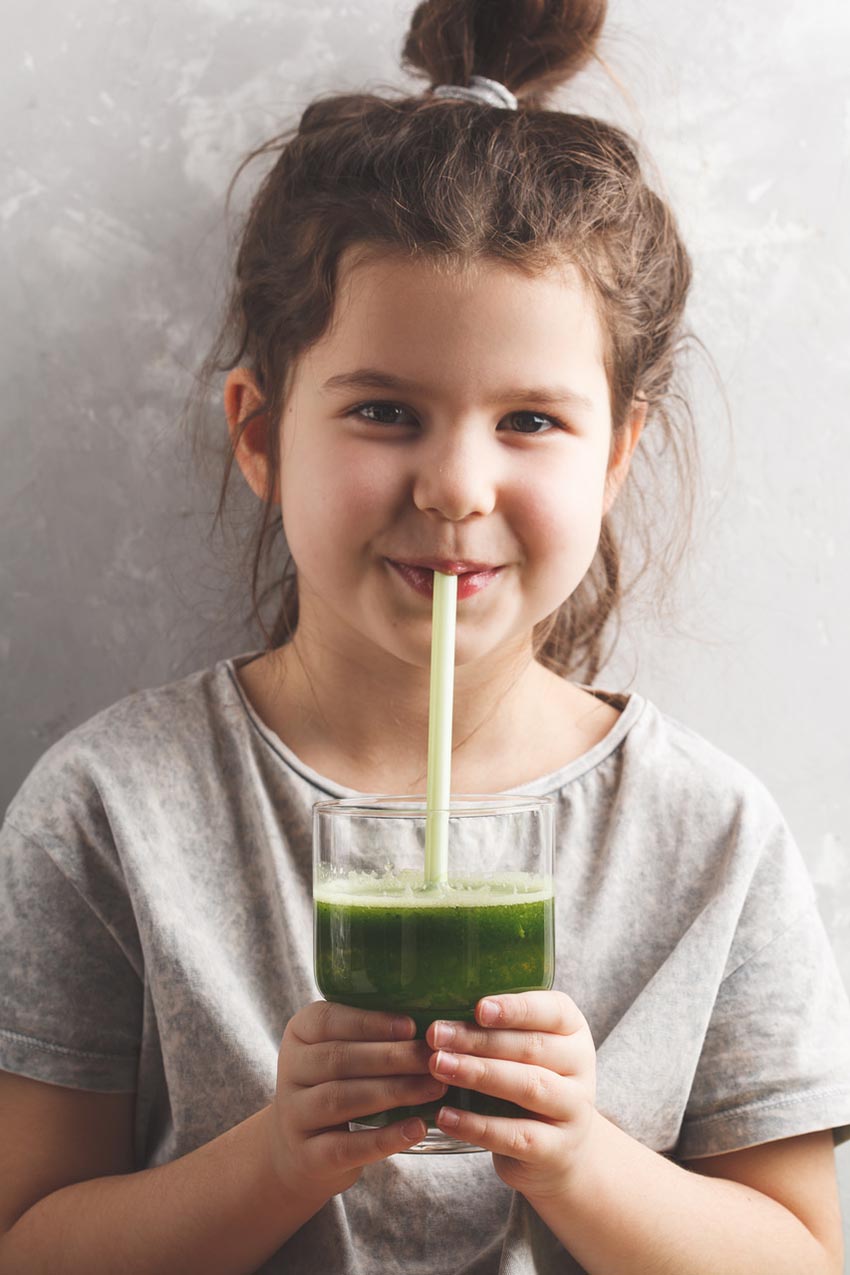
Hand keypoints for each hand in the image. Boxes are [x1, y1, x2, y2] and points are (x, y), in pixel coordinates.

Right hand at [268, 1001, 447, 1202]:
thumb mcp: (341, 1052)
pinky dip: (384, 1138)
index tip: (411, 1026)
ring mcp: (294, 1116)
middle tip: (432, 1059)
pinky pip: (346, 1146)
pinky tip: (417, 1128)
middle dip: (391, 1058)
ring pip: (341, 1099)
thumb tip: (432, 1022)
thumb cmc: (336, 1085)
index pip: (326, 1020)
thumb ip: (373, 1035)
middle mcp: (290, 1071)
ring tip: (434, 1088)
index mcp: (299, 1034)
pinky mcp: (308, 1156)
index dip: (369, 1023)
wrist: (300, 1148)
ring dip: (393, 1092)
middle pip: (339, 1059)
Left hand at [426, 990, 596, 1199]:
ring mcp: (573, 1110)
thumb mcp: (524, 1050)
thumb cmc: (528, 1081)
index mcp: (573, 1031)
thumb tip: (441, 1014)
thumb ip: (497, 1029)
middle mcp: (580, 1066)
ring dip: (479, 1075)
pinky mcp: (556, 1149)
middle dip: (480, 1040)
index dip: (515, 1009)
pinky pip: (515, 1135)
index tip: (478, 1008)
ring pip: (528, 1087)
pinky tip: (445, 1116)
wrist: (563, 1150)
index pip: (552, 1011)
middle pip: (531, 1047)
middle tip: (436, 1036)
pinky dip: (478, 1126)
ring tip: (438, 1066)